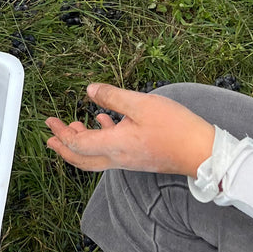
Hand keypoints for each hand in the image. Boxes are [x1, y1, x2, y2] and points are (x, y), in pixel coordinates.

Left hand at [45, 84, 215, 176]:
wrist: (203, 152)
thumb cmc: (175, 128)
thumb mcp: (141, 104)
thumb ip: (113, 97)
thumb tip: (90, 91)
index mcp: (114, 145)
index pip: (78, 145)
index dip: (61, 134)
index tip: (49, 123)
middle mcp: (118, 158)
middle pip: (82, 159)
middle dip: (64, 146)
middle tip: (50, 135)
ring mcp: (129, 160)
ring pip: (95, 157)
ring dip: (80, 144)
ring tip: (72, 128)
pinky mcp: (139, 158)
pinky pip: (111, 152)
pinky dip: (101, 138)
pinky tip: (104, 122)